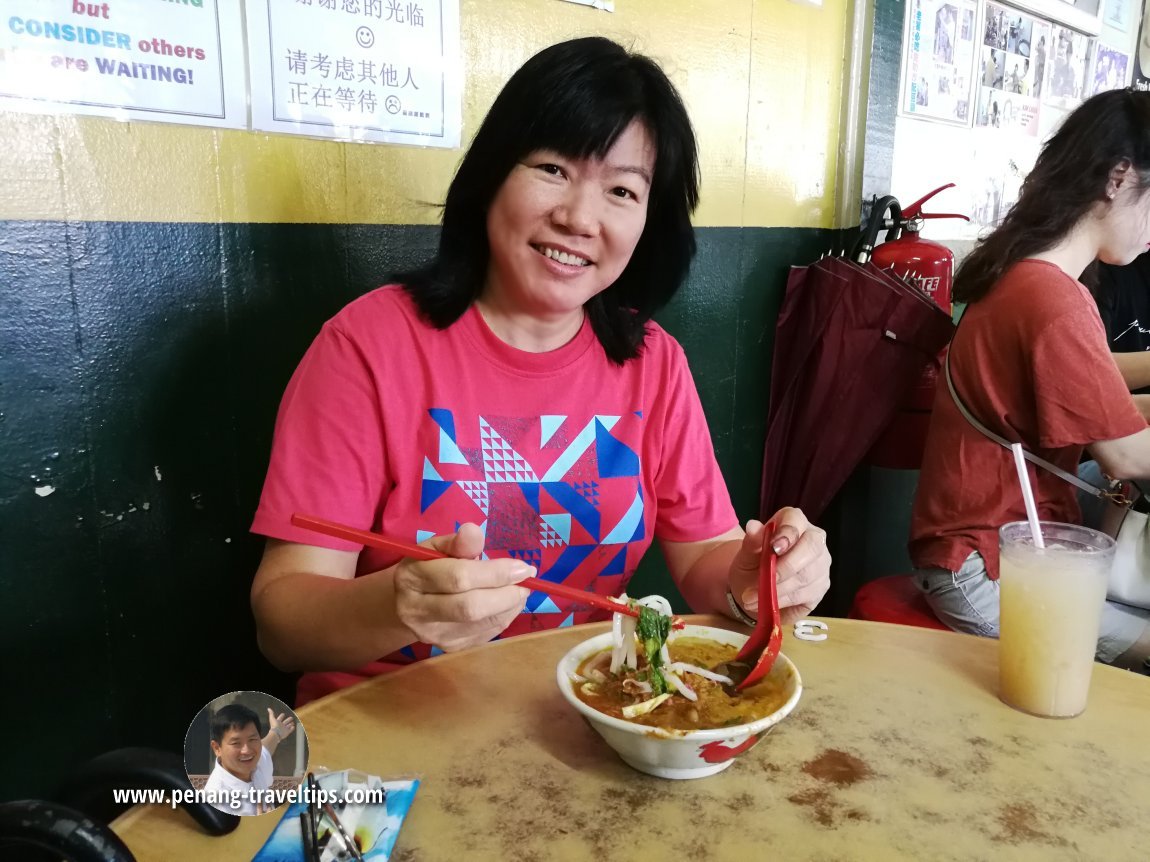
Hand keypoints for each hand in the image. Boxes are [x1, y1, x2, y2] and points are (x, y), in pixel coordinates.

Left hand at [267, 707, 295, 740]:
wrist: (276, 734)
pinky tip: (293, 726)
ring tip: (293, 722)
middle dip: (288, 720)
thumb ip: (271, 713)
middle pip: (285, 722)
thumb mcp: (272, 718)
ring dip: (290, 724)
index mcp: (277, 722)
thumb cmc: (274, 726)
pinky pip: (290, 730)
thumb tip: (268, 708)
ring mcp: (284, 729)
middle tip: (291, 717)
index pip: (280, 718)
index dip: (281, 716)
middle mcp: (281, 725)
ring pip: (288, 726)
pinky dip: (292, 728)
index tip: (283, 714)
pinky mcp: (287, 732)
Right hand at [393, 523, 532, 651]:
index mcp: (412, 577)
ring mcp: (433, 635)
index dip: (496, 573)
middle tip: (527, 580)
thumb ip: (457, 542)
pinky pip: (485, 634)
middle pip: (470, 607)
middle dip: (507, 593)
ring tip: (520, 589)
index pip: (459, 577)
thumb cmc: (427, 567)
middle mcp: (417, 611)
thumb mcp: (436, 547)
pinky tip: (507, 604)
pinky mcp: (449, 647)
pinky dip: (504, 617)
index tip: (523, 567)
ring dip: (510, 605)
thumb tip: (474, 531)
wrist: (408, 605)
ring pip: (482, 624)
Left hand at [727, 508, 830, 624]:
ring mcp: (821, 564)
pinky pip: (805, 596)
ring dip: (778, 590)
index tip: (773, 548)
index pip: (797, 521)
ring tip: (751, 598)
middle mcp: (814, 540)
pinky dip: (783, 601)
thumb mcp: (745, 554)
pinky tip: (767, 603)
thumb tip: (752, 526)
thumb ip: (750, 542)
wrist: (753, 587)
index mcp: (794, 521)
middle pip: (811, 548)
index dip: (787, 533)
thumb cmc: (752, 564)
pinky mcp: (821, 587)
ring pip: (807, 576)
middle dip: (786, 567)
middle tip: (762, 581)